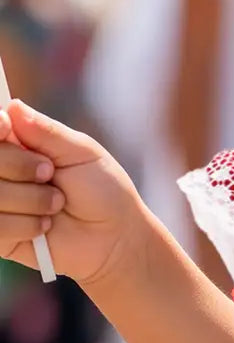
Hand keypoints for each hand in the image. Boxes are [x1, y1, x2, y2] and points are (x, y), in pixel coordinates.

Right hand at [0, 100, 149, 289]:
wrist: (114, 236)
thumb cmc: (102, 188)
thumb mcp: (81, 152)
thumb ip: (46, 132)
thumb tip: (13, 106)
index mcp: (19, 143)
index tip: (4, 127)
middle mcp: (2, 170)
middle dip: (20, 166)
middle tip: (49, 174)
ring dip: (30, 199)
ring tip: (56, 204)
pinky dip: (25, 225)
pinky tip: (44, 226)